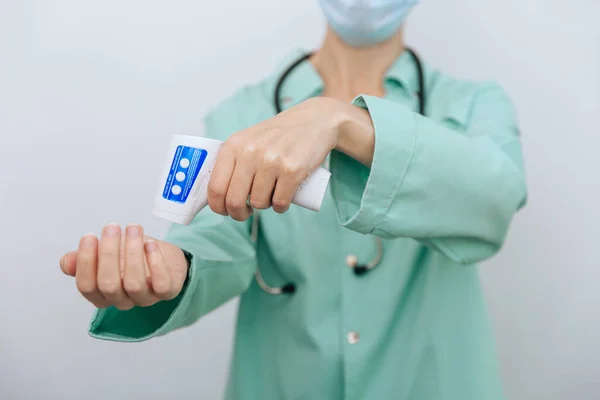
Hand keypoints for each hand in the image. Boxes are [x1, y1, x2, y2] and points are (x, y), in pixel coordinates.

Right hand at [60, 224, 188, 309]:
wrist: (163, 255)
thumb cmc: (129, 255)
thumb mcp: (103, 254)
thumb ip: (83, 260)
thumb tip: (68, 262)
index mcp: (102, 294)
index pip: (87, 286)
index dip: (85, 262)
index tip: (89, 236)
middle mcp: (122, 300)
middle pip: (109, 285)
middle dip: (108, 254)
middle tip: (111, 227)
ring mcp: (145, 298)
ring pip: (134, 284)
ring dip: (132, 253)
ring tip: (133, 229)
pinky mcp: (168, 292)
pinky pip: (161, 285)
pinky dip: (156, 263)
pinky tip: (150, 244)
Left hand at [207, 97, 350, 220]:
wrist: (313, 121)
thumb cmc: (277, 136)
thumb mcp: (248, 140)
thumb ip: (232, 161)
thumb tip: (217, 195)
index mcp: (233, 146)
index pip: (215, 187)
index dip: (218, 207)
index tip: (225, 210)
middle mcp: (250, 152)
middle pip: (234, 200)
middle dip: (238, 213)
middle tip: (246, 212)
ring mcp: (271, 161)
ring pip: (258, 203)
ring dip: (264, 205)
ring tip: (271, 193)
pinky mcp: (292, 170)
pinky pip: (279, 202)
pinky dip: (281, 207)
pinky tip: (283, 198)